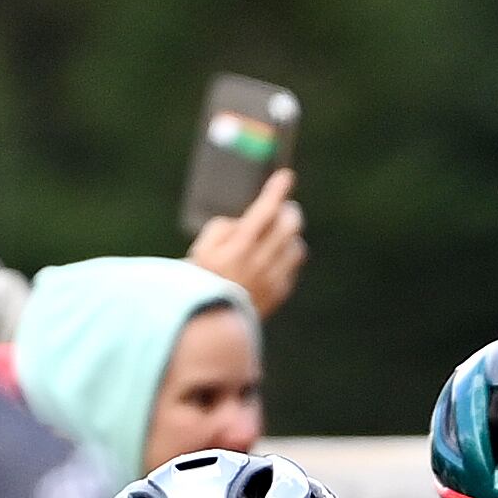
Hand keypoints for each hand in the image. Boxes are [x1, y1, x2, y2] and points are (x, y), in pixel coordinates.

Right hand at [187, 166, 306, 321]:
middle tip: (285, 208)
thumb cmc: (201, 278)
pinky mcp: (280, 293)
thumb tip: (248, 223)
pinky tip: (273, 258)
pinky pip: (292, 267)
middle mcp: (261, 262)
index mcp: (240, 247)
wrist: (209, 322)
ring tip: (277, 236)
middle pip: (290, 226)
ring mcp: (273, 279)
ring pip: (296, 247)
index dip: (276, 191)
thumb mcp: (204, 246)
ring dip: (290, 236)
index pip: (265, 211)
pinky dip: (286, 258)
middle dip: (289, 212)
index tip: (286, 176)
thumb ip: (226, 227)